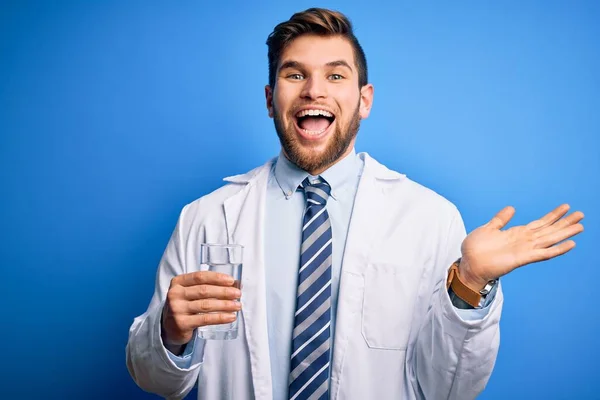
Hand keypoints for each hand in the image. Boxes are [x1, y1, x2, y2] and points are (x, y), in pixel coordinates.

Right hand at [161, 271, 241, 349]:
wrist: (169, 328)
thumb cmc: (185, 306)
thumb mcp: (189, 293)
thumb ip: (206, 287)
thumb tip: (234, 285)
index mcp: (178, 282)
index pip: (199, 276)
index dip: (217, 277)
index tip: (231, 280)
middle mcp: (175, 294)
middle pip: (204, 290)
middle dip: (224, 292)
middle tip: (238, 294)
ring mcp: (176, 309)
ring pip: (206, 305)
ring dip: (225, 305)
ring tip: (237, 306)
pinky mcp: (181, 323)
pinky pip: (205, 319)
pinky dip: (220, 318)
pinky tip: (230, 317)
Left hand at [459, 204, 583, 290]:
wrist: (469, 265)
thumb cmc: (476, 249)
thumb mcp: (488, 228)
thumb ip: (501, 220)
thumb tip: (512, 208)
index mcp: (516, 233)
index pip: (539, 223)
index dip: (552, 215)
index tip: (566, 206)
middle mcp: (524, 241)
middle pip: (549, 230)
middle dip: (565, 222)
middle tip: (582, 214)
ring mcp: (524, 250)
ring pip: (550, 240)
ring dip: (565, 233)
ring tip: (580, 226)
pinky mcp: (522, 259)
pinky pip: (543, 254)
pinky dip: (557, 249)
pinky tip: (570, 244)